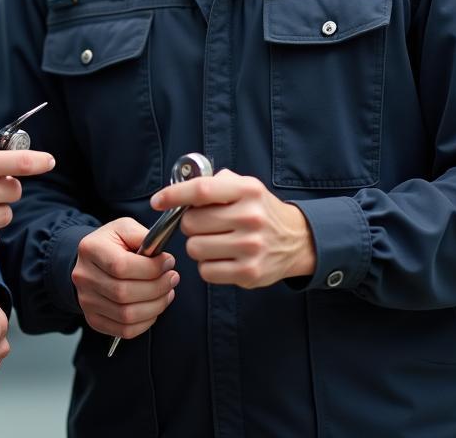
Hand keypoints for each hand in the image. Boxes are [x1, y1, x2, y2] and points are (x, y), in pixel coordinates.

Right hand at [71, 218, 179, 340]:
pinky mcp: (94, 319)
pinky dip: (146, 322)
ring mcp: (86, 301)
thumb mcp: (124, 228)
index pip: (121, 266)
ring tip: (167, 292)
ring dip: (155, 306)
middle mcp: (84, 277)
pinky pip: (125, 330)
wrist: (91, 261)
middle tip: (172, 278)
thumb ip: (141, 236)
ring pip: (126, 315)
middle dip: (156, 287)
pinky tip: (154, 307)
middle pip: (124, 293)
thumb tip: (161, 256)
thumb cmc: (112, 244)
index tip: (168, 262)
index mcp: (90, 249)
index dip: (150, 268)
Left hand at [150, 168, 315, 287]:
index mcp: (247, 191)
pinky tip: (221, 257)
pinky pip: (206, 271)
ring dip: (198, 245)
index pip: (201, 190)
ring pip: (195, 249)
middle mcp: (250, 218)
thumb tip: (179, 189)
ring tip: (214, 241)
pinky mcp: (250, 273)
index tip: (158, 201)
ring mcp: (251, 248)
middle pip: (191, 223)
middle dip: (190, 224)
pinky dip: (207, 265)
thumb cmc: (260, 210)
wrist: (297, 240)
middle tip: (204, 224)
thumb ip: (214, 183)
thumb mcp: (244, 186)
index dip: (173, 195)